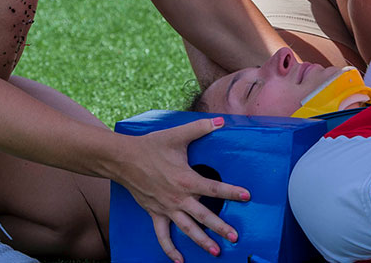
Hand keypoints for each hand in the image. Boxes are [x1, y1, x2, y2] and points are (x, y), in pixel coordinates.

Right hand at [119, 118, 249, 261]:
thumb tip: (220, 121)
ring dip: (201, 242)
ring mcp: (166, 208)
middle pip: (204, 216)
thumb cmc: (151, 146)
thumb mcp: (177, 135)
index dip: (232, 192)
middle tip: (235, 237)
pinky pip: (162, 236)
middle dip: (220, 227)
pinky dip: (170, 250)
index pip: (214, 188)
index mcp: (186, 179)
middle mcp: (178, 198)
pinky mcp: (155, 214)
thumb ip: (200, 128)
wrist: (124, 159)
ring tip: (215, 251)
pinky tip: (179, 261)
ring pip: (187, 229)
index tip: (247, 196)